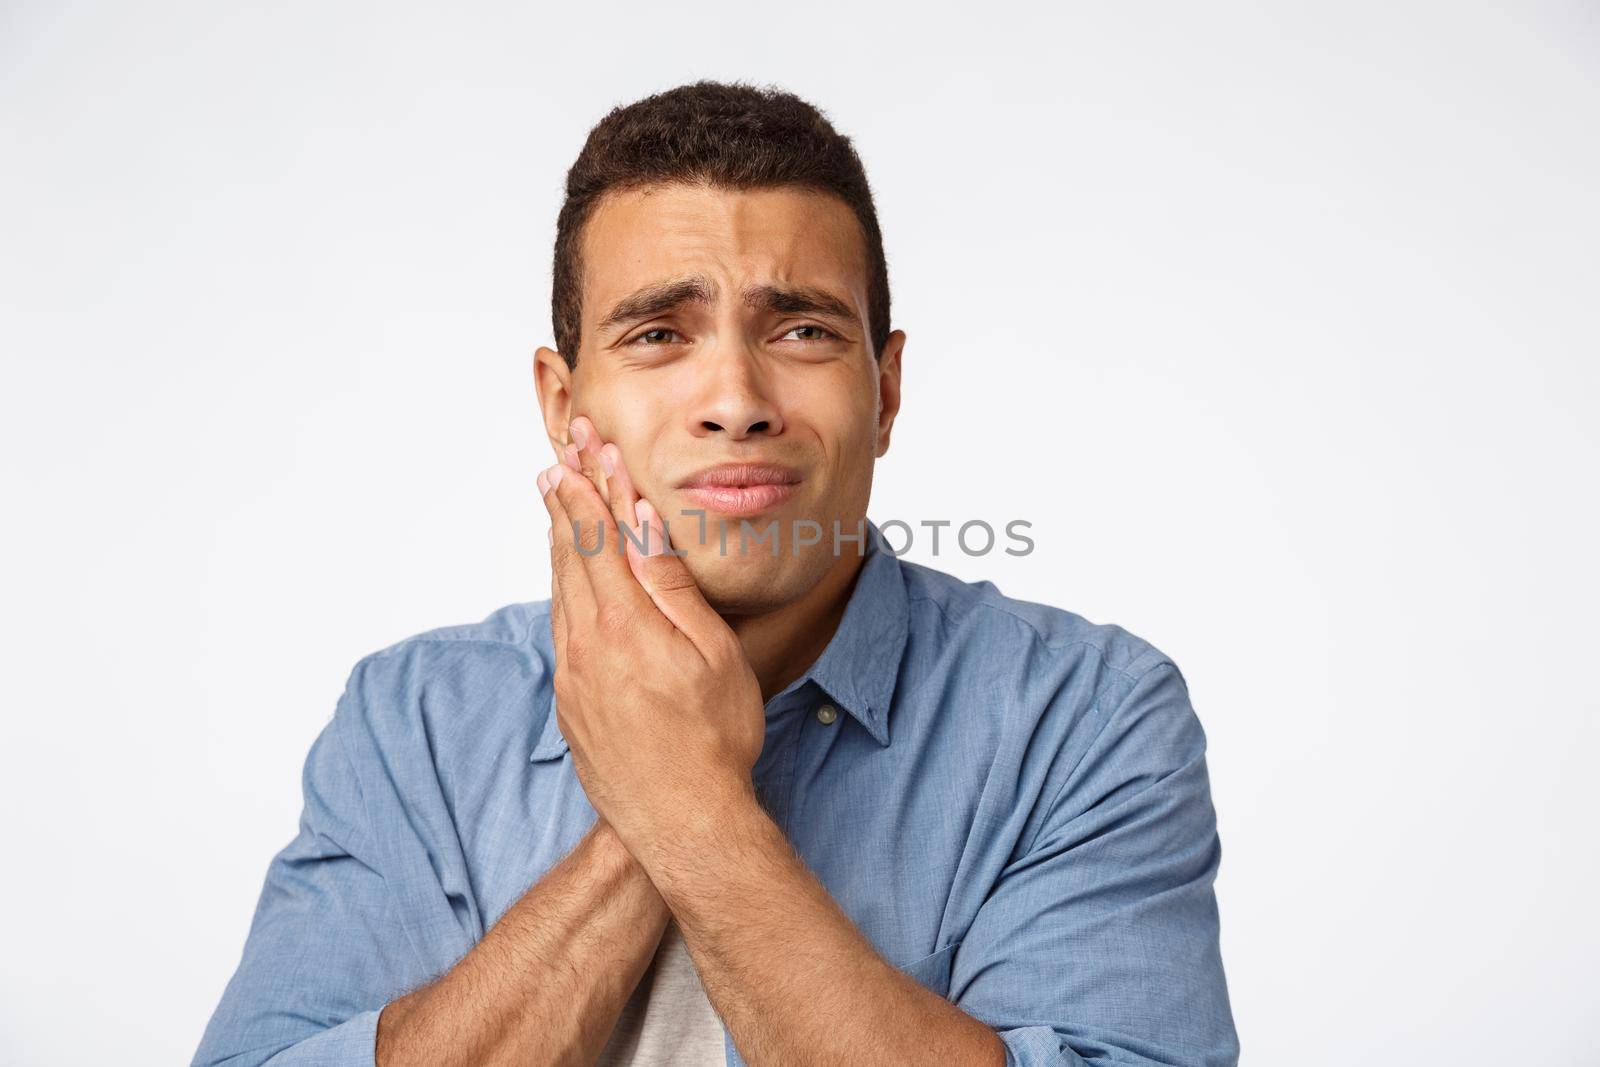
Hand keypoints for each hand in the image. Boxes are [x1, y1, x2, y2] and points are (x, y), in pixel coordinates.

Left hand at [537, 416, 764, 857]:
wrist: (680, 822)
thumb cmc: (714, 739)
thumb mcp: (711, 652)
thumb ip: (671, 584)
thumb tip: (644, 525)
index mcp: (622, 624)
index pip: (601, 535)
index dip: (595, 485)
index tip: (590, 445)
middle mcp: (584, 643)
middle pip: (570, 552)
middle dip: (569, 496)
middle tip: (565, 451)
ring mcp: (572, 674)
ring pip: (559, 587)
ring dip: (559, 536)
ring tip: (557, 495)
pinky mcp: (570, 700)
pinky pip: (560, 623)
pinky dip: (561, 582)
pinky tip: (566, 575)